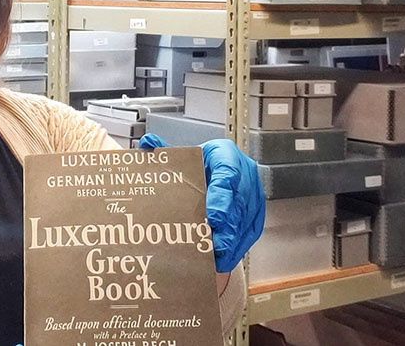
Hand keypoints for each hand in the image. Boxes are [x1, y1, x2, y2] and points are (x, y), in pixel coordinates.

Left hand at [139, 134, 264, 272]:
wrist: (214, 171)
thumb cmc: (198, 165)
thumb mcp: (183, 157)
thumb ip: (166, 153)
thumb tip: (147, 145)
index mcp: (225, 154)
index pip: (228, 174)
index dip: (221, 197)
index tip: (212, 218)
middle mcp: (245, 173)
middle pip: (239, 202)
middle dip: (227, 226)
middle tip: (213, 244)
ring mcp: (253, 194)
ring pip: (246, 219)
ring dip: (232, 240)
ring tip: (216, 257)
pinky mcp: (256, 213)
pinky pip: (250, 232)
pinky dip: (237, 247)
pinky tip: (223, 259)